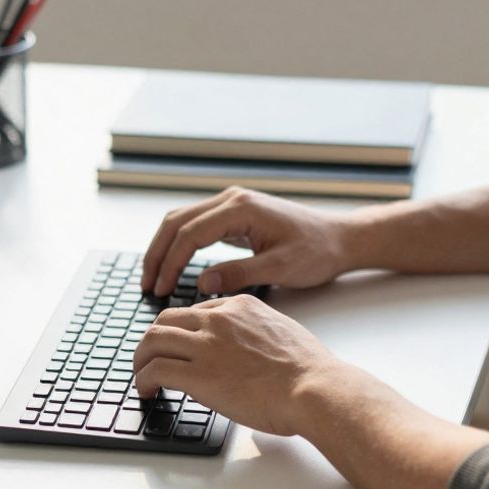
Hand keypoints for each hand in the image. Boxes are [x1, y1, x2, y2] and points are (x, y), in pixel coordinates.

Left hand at [132, 294, 345, 436]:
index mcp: (240, 306)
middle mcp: (218, 320)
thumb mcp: (281, 333)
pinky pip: (155, 371)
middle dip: (152, 340)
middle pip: (165, 320)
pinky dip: (143, 381)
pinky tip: (146, 391)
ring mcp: (206, 345)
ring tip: (141, 376)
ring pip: (152, 341)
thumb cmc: (308, 371)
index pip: (195, 311)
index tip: (177, 346)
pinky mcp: (197, 374)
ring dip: (140, 360)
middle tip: (148, 358)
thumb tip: (245, 351)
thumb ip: (255, 333)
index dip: (181, 330)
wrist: (314, 388)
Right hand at [141, 186, 353, 296]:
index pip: (190, 234)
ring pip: (182, 221)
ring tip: (154, 278)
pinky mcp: (235, 214)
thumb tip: (202, 284)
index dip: (171, 263)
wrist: (340, 238)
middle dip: (158, 254)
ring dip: (165, 248)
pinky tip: (174, 266)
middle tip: (147, 285)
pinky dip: (180, 244)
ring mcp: (232, 204)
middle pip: (177, 222)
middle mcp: (232, 200)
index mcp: (241, 209)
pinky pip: (196, 225)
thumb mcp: (280, 268)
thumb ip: (239, 275)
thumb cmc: (317, 252)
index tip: (160, 289)